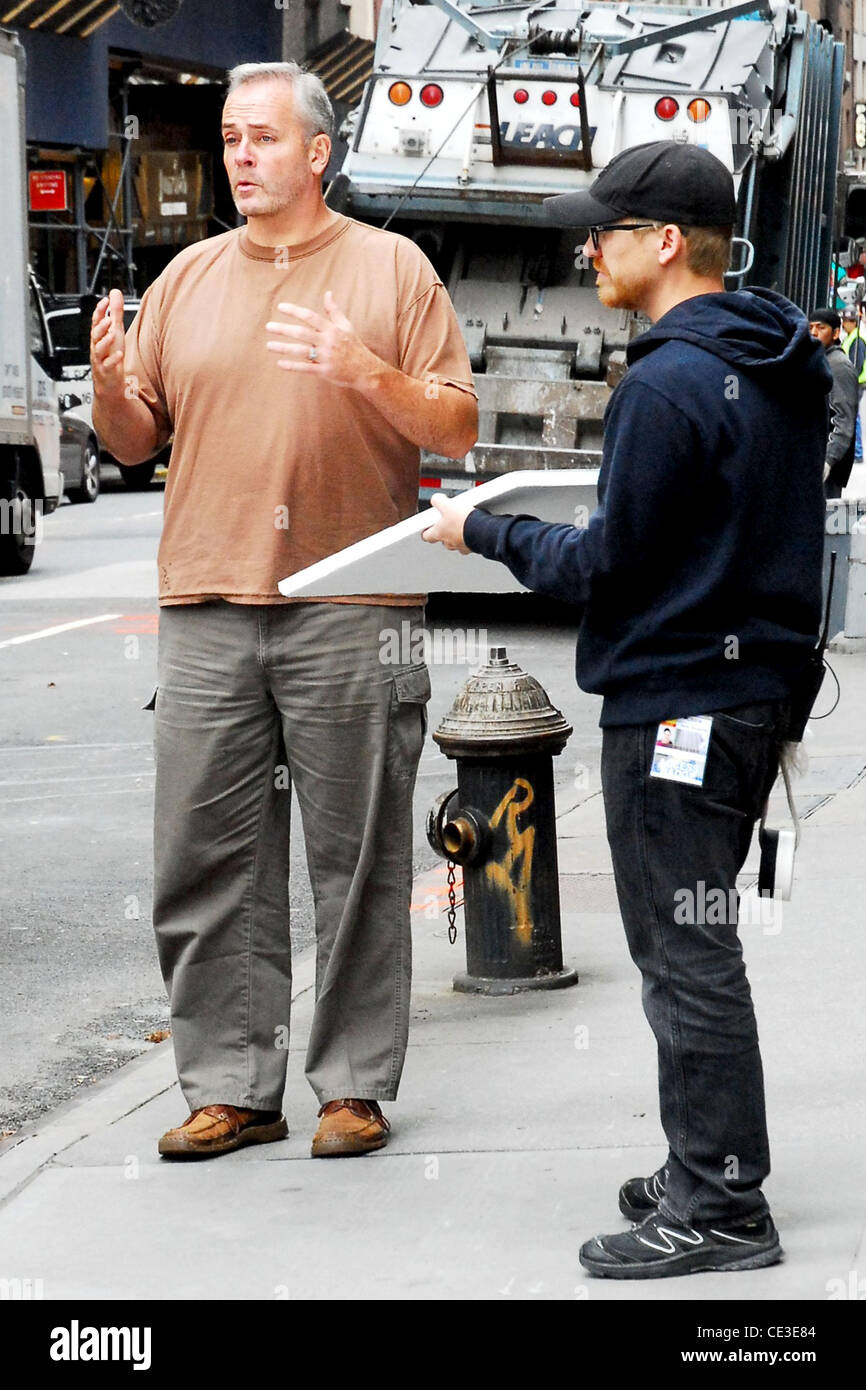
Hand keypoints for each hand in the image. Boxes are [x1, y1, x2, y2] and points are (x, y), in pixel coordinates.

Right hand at [91, 289, 126, 399]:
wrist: (108, 382)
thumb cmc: (111, 355)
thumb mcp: (115, 331)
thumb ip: (115, 312)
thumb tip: (114, 293)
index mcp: (99, 336)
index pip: (96, 321)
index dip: (99, 310)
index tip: (105, 300)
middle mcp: (97, 346)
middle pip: (95, 334)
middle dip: (100, 326)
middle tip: (107, 318)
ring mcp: (100, 359)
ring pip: (98, 349)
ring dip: (105, 341)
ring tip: (112, 334)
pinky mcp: (106, 371)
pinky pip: (108, 365)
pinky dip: (113, 360)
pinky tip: (119, 354)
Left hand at [265, 290, 379, 388]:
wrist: (366, 370)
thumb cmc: (354, 346)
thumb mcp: (346, 326)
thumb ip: (334, 310)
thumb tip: (328, 293)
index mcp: (332, 329)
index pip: (310, 316)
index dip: (294, 311)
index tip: (280, 307)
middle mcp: (328, 342)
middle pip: (302, 333)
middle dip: (284, 329)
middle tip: (268, 326)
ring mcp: (326, 357)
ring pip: (301, 351)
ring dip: (283, 348)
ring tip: (269, 345)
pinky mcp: (325, 372)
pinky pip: (306, 368)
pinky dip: (292, 366)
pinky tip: (280, 364)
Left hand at [421, 491, 475, 553]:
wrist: (484, 531)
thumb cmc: (464, 522)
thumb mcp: (447, 505)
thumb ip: (438, 501)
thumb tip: (435, 499)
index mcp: (439, 534)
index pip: (426, 536)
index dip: (426, 530)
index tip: (427, 527)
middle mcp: (449, 542)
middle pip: (442, 538)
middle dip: (444, 530)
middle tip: (448, 521)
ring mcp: (460, 546)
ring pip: (455, 540)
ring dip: (457, 533)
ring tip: (463, 522)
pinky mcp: (472, 546)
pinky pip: (469, 541)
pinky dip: (470, 535)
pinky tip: (473, 527)